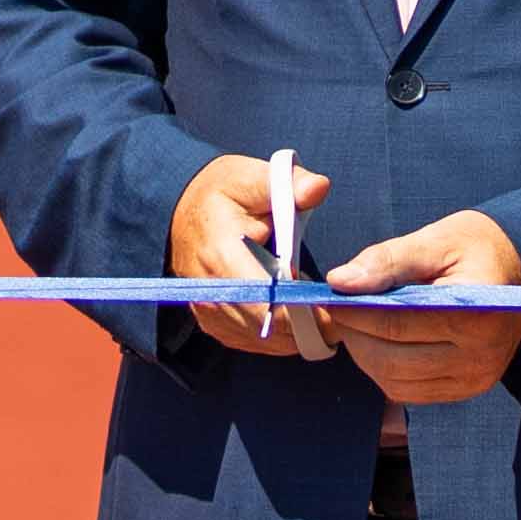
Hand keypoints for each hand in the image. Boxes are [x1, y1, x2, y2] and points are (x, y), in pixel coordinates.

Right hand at [170, 151, 330, 356]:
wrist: (178, 210)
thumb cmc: (221, 193)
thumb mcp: (251, 177)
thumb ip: (288, 182)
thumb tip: (317, 188)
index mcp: (221, 255)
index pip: (268, 300)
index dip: (305, 309)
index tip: (335, 302)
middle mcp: (210, 292)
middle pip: (270, 328)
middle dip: (309, 324)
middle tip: (341, 311)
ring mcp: (209, 312)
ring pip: (264, 341)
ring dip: (297, 333)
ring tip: (323, 312)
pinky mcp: (213, 323)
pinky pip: (253, 342)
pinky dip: (280, 337)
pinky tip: (298, 318)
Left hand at [325, 210, 520, 407]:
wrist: (519, 268)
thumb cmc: (476, 248)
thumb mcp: (434, 241)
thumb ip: (386, 260)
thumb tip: (340, 282)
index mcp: (476, 313)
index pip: (396, 324)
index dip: (354, 313)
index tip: (330, 297)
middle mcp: (480, 356)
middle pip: (391, 360)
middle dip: (355, 336)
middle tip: (339, 311)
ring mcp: (475, 379)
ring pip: (395, 382)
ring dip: (366, 356)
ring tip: (359, 325)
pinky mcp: (468, 390)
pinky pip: (410, 392)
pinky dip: (386, 371)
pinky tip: (383, 343)